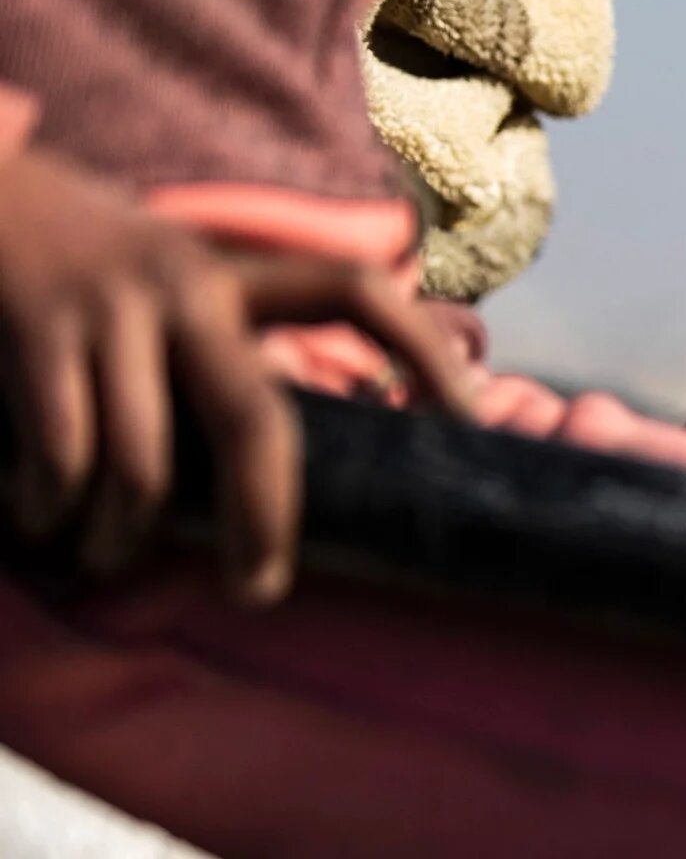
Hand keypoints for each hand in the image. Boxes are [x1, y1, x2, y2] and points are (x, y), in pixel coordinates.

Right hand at [0, 151, 472, 604]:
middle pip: (256, 417)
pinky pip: (60, 452)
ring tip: (105, 554)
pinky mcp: (35, 326)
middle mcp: (188, 284)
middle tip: (260, 588)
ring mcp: (112, 305)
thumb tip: (314, 443)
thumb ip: (237, 345)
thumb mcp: (181, 281)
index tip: (469, 418)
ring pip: (142, 461)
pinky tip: (39, 514)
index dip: (425, 351)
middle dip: (264, 517)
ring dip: (120, 532)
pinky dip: (48, 503)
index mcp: (240, 271)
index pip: (359, 293)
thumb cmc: (96, 270)